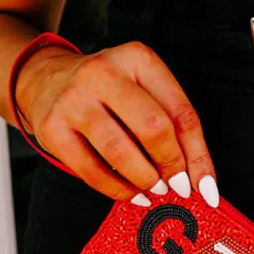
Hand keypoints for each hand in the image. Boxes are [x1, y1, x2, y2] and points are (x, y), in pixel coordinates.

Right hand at [15, 41, 218, 206]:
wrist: (46, 80)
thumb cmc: (108, 92)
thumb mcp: (144, 92)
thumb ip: (173, 128)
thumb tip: (199, 180)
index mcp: (138, 59)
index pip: (181, 113)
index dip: (198, 156)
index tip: (207, 187)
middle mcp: (104, 73)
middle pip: (153, 128)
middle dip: (171, 166)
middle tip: (177, 186)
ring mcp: (74, 99)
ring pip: (120, 151)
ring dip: (145, 179)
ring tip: (154, 189)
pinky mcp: (53, 128)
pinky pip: (91, 170)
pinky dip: (117, 190)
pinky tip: (131, 193)